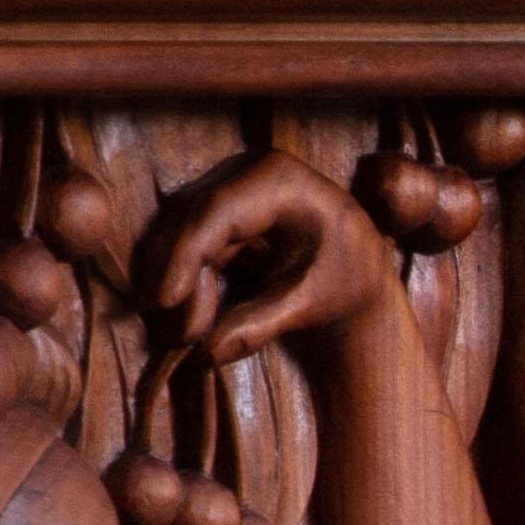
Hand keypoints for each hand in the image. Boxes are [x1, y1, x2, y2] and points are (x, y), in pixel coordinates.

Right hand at [147, 153, 408, 368]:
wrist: (360, 266)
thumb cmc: (346, 278)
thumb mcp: (312, 301)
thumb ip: (261, 324)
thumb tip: (208, 355)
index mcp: (280, 179)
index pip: (218, 212)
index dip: (185, 256)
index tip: (164, 301)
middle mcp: (246, 169)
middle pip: (191, 220)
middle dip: (179, 279)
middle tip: (181, 338)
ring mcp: (227, 183)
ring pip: (180, 232)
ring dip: (177, 284)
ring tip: (186, 336)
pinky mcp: (215, 205)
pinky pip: (186, 241)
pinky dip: (184, 279)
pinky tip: (190, 320)